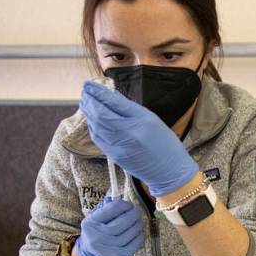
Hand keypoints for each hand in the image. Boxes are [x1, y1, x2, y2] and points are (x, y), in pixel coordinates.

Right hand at [74, 197, 144, 255]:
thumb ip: (106, 205)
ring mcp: (110, 248)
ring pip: (132, 231)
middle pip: (124, 220)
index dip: (124, 204)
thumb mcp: (95, 218)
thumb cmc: (97, 232)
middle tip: (136, 212)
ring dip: (138, 224)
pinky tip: (137, 233)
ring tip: (137, 222)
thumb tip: (114, 190)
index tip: (128, 205)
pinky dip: (140, 235)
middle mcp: (99, 236)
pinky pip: (137, 242)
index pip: (113, 208)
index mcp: (91, 223)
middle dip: (134, 214)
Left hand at [80, 82, 198, 195]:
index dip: (98, 92)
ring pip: (96, 126)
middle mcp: (129, 133)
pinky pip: (99, 138)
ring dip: (89, 113)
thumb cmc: (165, 144)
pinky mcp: (114, 156)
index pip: (114, 103)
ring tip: (86, 103)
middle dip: (89, 101)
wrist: (170, 171)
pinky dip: (93, 127)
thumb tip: (111, 97)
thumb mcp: (153, 120)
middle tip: (85, 92)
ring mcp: (120, 146)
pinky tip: (93, 120)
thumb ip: (131, 109)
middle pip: (100, 114)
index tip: (89, 84)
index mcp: (142, 121)